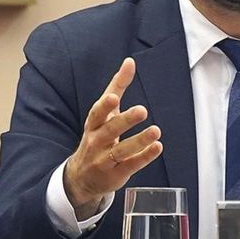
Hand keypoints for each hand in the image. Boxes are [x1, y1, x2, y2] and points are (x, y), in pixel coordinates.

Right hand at [63, 57, 162, 218]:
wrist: (82, 177)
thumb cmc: (97, 136)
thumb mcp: (103, 112)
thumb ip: (117, 86)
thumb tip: (130, 62)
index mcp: (93, 124)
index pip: (97, 113)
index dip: (105, 106)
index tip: (114, 98)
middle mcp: (96, 141)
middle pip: (110, 131)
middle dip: (125, 120)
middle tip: (142, 110)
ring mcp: (105, 160)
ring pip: (121, 150)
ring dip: (139, 140)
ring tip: (156, 131)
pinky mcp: (116, 174)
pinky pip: (131, 165)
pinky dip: (144, 157)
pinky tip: (157, 147)